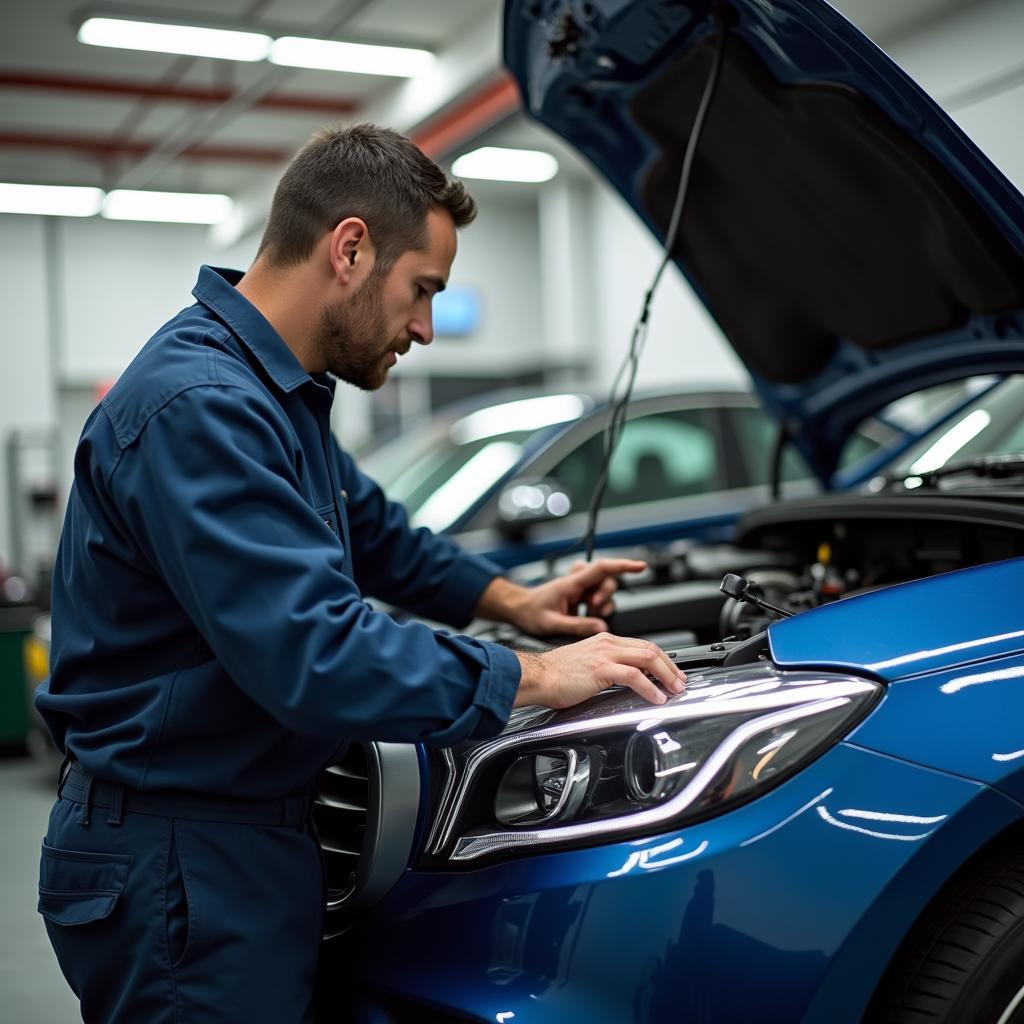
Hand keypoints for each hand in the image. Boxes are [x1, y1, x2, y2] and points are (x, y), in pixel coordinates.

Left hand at [508, 558, 646, 637]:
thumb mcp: (552, 623)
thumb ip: (577, 626)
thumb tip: (601, 628)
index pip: (602, 568)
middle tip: (593, 609)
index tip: (640, 566)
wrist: (519, 608)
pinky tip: (587, 616)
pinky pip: (598, 598)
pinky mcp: (580, 595)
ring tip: (588, 615)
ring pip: (604, 590)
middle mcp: (577, 582)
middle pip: (606, 579)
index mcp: (571, 583)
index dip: (623, 566)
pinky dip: (597, 609)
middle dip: (605, 596)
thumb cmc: (531, 612)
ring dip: (601, 605)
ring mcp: (579, 588)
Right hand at [514, 633, 686, 708]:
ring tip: (674, 690)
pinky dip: (650, 688)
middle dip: (671, 667)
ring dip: (666, 676)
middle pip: (651, 649)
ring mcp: (605, 654)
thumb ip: (605, 668)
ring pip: (647, 658)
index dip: (662, 659)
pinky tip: (656, 697)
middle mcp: (607, 643)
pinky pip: (634, 677)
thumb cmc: (554, 675)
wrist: (536, 676)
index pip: (642, 645)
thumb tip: (624, 681)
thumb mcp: (585, 664)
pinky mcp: (601, 669)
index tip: (671, 672)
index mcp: (604, 640)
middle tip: (680, 682)